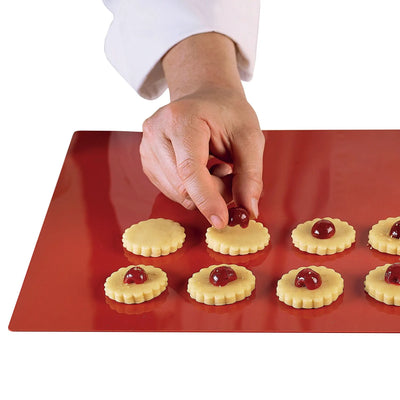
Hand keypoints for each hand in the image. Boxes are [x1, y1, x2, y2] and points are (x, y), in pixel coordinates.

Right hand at [140, 87, 263, 227]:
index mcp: (180, 119)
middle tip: (231, 174)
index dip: (207, 199)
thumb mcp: (249, 137)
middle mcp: (156, 132)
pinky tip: (202, 169)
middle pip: (184, 187)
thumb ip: (250, 175)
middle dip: (213, 193)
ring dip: (204, 192)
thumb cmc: (227, 113)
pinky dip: (193, 190)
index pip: (190, 170)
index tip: (222, 221)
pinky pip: (173, 192)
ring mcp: (147, 148)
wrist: (204, 99)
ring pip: (178, 194)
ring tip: (216, 167)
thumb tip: (248, 210)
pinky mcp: (148, 162)